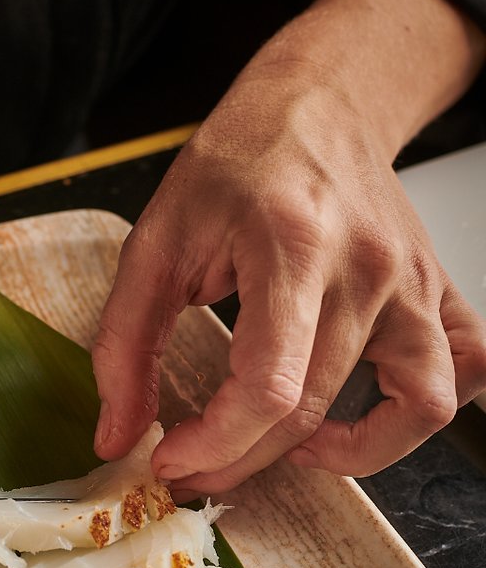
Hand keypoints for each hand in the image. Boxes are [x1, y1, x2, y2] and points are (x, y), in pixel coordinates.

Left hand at [91, 0, 485, 494]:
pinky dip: (416, 416)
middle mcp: (366, 269)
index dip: (214, 444)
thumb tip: (116, 433)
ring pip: (412, 407)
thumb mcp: (156, 241)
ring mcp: (411, 283)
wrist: (317, 106)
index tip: (171, 458)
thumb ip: (127, 343)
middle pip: (313, 411)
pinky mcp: (436, 290)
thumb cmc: (238, 163)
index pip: (268, 388)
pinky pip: (461, 374)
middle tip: (197, 460)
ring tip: (289, 444)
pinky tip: (356, 415)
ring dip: (349, 454)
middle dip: (242, 457)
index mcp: (291, 248)